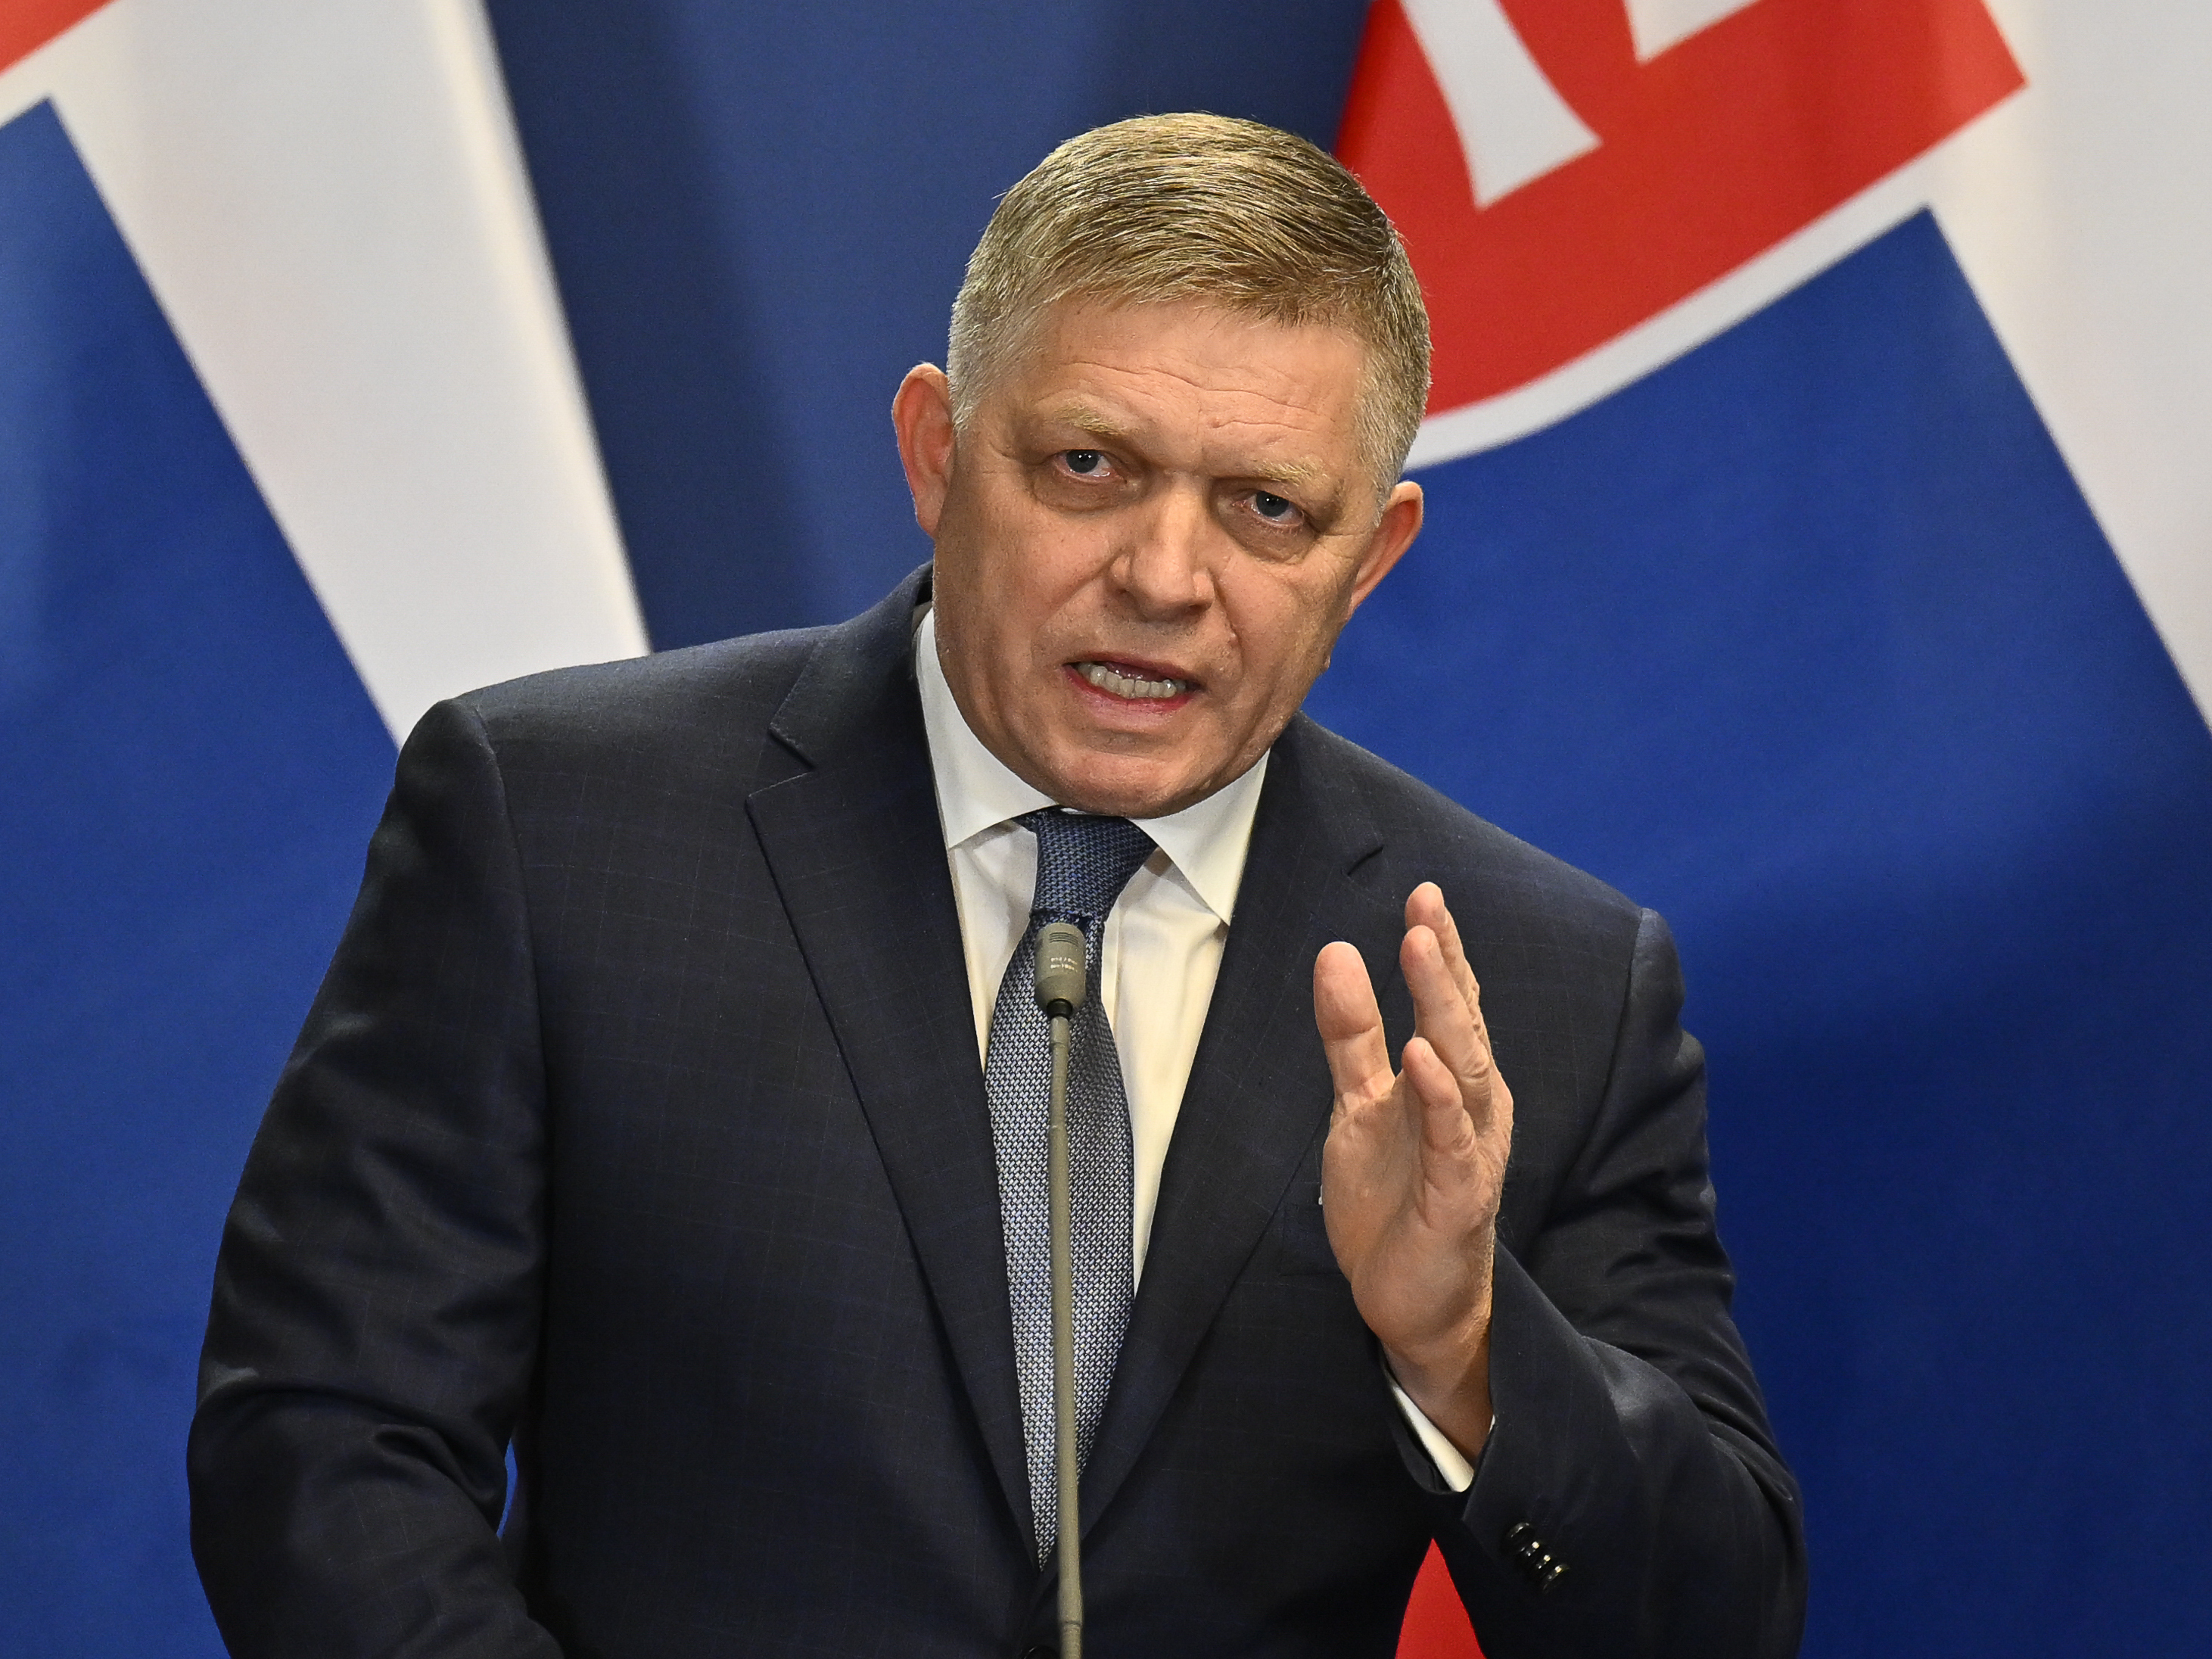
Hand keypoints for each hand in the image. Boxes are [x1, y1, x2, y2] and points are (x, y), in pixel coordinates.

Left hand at [1315, 882, 1512, 1456]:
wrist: (1409, 1303)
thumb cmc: (1392, 1199)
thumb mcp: (1357, 1105)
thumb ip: (1351, 1036)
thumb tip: (1338, 952)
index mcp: (1451, 1081)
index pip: (1447, 1003)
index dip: (1439, 949)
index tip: (1422, 894)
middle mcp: (1472, 1107)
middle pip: (1459, 1023)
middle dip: (1442, 963)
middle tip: (1424, 905)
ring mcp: (1470, 1151)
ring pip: (1462, 1070)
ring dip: (1442, 1010)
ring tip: (1421, 953)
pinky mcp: (1459, 1198)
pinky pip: (1453, 1141)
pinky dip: (1440, 1098)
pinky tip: (1421, 1059)